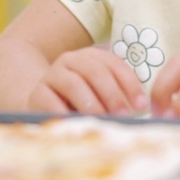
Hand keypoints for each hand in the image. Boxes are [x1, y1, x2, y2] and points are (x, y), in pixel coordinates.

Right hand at [27, 46, 149, 115]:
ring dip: (92, 103)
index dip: (130, 84)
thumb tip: (141, 111)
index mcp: (90, 56)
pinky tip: (78, 123)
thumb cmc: (79, 101)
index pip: (114, 65)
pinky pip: (52, 102)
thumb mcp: (98, 93)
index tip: (142, 105)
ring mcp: (52, 75)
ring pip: (74, 84)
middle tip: (125, 114)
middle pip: (95, 71)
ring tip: (104, 119)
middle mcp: (70, 60)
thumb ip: (115, 95)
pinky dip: (66, 113)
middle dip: (112, 94)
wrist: (41, 103)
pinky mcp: (37, 93)